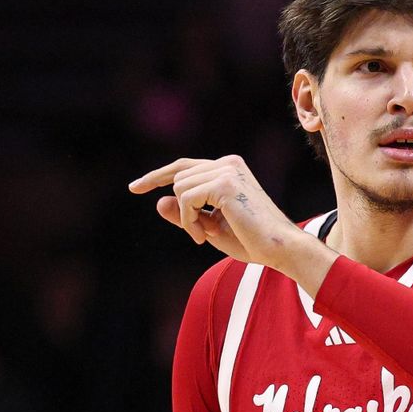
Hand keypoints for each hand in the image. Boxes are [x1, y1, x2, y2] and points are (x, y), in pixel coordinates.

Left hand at [128, 155, 298, 265]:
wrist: (278, 248)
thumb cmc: (250, 240)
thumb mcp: (209, 227)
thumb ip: (185, 214)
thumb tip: (159, 202)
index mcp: (229, 168)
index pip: (184, 166)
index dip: (157, 175)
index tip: (135, 188)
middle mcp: (228, 163)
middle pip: (178, 178)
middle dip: (182, 210)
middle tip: (200, 234)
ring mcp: (227, 171)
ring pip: (180, 189)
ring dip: (186, 218)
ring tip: (205, 234)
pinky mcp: (224, 183)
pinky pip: (187, 200)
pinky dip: (190, 222)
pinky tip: (204, 235)